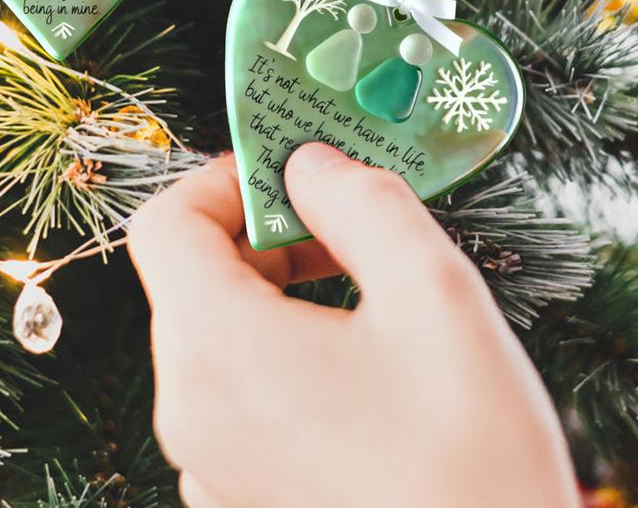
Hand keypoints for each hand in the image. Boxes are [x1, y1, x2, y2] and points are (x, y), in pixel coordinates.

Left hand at [129, 147, 578, 507]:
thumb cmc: (472, 459)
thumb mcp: (433, 291)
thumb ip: (361, 201)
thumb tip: (308, 163)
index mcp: (219, 353)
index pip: (165, 224)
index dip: (226, 175)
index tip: (297, 167)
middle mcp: (194, 414)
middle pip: (190, 276)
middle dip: (263, 227)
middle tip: (347, 216)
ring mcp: (215, 466)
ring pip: (217, 331)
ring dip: (279, 283)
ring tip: (365, 279)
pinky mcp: (247, 495)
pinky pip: (239, 388)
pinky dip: (283, 342)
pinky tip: (362, 353)